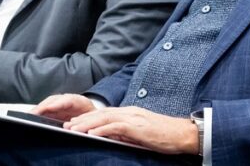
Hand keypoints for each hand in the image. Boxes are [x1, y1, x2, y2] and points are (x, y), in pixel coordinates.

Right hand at [33, 94, 97, 121]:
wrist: (95, 117)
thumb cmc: (93, 120)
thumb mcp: (90, 121)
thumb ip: (82, 123)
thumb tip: (70, 128)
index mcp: (80, 102)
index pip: (67, 100)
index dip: (57, 104)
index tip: (49, 108)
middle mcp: (70, 99)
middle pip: (54, 100)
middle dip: (43, 106)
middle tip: (32, 113)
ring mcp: (63, 102)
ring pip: (49, 103)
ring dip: (39, 108)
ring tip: (29, 115)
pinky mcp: (58, 108)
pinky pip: (48, 108)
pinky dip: (40, 111)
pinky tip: (33, 116)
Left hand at [65, 106, 198, 154]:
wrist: (182, 134)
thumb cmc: (164, 135)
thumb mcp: (142, 133)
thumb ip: (127, 133)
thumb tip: (112, 138)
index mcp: (131, 112)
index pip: (105, 113)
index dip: (88, 118)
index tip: (75, 123)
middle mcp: (130, 111)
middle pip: (101, 113)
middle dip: (82, 119)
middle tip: (67, 125)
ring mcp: (133, 117)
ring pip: (105, 118)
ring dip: (87, 124)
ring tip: (73, 129)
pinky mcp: (137, 126)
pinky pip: (115, 127)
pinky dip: (101, 130)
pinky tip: (91, 134)